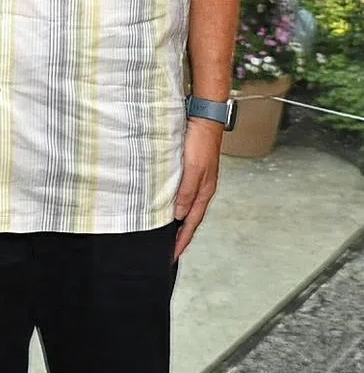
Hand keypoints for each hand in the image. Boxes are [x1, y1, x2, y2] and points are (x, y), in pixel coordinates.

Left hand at [174, 118, 223, 257]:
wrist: (203, 118)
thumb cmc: (200, 142)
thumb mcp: (193, 169)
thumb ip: (187, 192)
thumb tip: (179, 216)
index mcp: (204, 192)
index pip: (192, 223)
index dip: (183, 239)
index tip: (173, 254)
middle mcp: (202, 188)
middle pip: (191, 218)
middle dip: (181, 234)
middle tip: (170, 248)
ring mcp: (198, 179)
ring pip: (187, 206)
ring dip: (179, 220)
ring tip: (167, 230)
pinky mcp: (191, 169)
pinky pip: (183, 192)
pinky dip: (177, 202)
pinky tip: (168, 201)